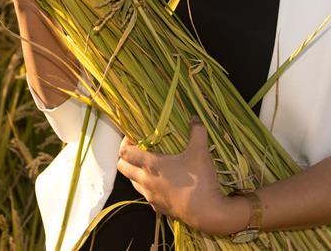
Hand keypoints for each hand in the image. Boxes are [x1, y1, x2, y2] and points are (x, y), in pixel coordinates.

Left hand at [116, 117, 241, 235]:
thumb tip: (195, 118)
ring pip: (133, 182)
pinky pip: (146, 195)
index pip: (124, 153)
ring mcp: (151, 197)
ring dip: (136, 173)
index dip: (125, 143)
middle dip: (127, 158)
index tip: (133, 137)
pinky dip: (149, 187)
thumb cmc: (200, 180)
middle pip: (122, 168)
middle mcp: (145, 181)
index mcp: (150, 166)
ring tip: (151, 165)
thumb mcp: (200, 152)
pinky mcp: (158, 208)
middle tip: (140, 150)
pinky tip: (163, 183)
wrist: (207, 213)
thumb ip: (197, 132)